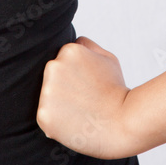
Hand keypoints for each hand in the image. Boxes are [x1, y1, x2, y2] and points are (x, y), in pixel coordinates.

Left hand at [36, 35, 135, 159]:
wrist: (121, 123)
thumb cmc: (116, 91)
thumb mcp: (107, 58)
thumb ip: (87, 46)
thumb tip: (74, 41)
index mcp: (69, 51)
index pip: (63, 60)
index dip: (76, 74)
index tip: (88, 84)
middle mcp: (54, 67)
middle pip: (52, 76)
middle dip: (64, 86)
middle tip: (84, 99)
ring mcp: (47, 91)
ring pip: (48, 96)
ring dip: (59, 104)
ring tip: (80, 111)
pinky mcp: (43, 114)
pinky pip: (45, 116)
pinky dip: (55, 122)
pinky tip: (73, 123)